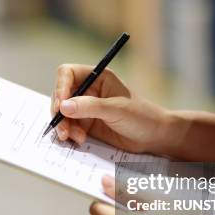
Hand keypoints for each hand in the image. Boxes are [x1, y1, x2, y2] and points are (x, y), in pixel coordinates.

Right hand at [51, 64, 165, 152]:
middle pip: (61, 95)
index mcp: (97, 77)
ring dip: (64, 126)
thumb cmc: (141, 116)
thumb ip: (90, 107)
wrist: (154, 136)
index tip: (60, 106)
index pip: (68, 73)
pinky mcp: (86, 124)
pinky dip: (70, 134)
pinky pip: (70, 127)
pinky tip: (80, 140)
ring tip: (74, 138)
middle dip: (59, 112)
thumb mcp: (116, 109)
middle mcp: (89, 90)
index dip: (60, 87)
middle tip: (63, 128)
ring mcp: (86, 108)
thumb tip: (63, 106)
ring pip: (63, 114)